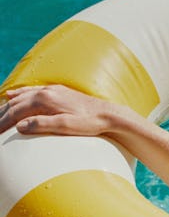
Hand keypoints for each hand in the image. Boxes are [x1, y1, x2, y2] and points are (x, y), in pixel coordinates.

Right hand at [0, 85, 133, 136]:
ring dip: (7, 105)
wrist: (109, 114)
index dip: (3, 123)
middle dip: (2, 115)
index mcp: (45, 99)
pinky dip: (19, 94)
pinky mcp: (58, 91)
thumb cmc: (89, 123)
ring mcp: (52, 90)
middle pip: (15, 103)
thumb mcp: (66, 126)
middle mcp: (46, 91)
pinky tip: (11, 95)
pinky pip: (32, 91)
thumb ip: (42, 125)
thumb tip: (20, 126)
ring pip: (21, 96)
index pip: (16, 111)